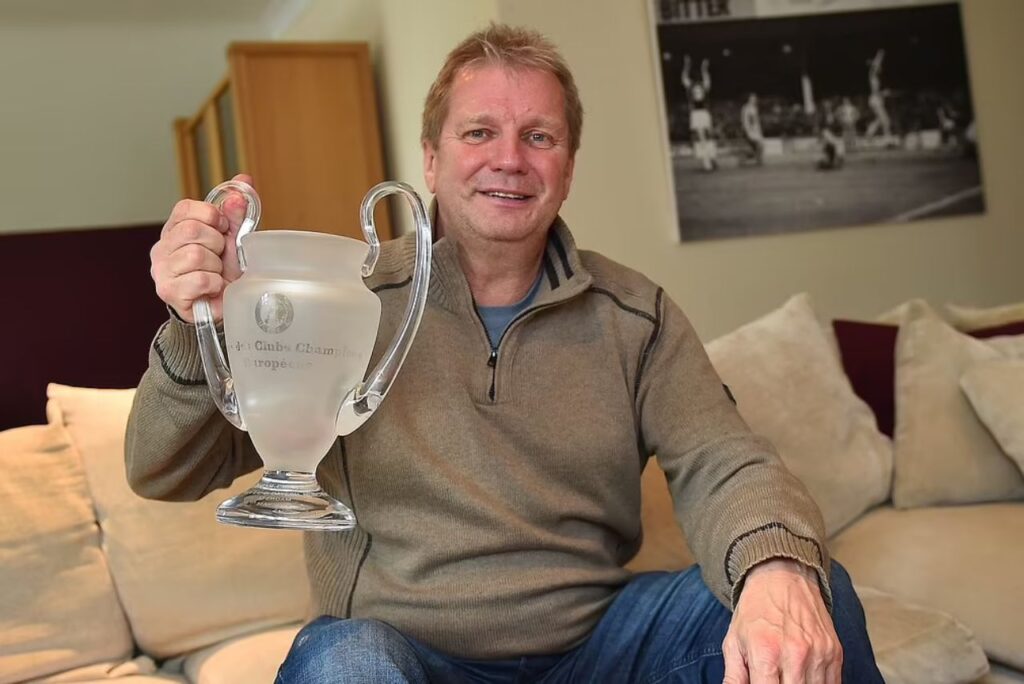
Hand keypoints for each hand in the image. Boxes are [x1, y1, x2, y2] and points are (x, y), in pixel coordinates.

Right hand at [150, 173, 252, 322]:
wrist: (222, 306)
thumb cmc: (224, 271)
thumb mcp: (233, 238)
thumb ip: (237, 211)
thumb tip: (243, 180)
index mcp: (174, 228)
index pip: (186, 207)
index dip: (212, 217)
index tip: (222, 230)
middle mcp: (162, 247)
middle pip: (192, 230)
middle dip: (217, 244)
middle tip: (220, 257)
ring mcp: (161, 269)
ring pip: (196, 255)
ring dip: (216, 266)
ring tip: (216, 274)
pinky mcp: (168, 291)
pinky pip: (199, 279)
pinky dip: (214, 283)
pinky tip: (213, 287)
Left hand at [722, 558, 841, 683]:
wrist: (782, 577)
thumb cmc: (755, 612)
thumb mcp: (733, 642)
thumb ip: (734, 678)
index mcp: (766, 652)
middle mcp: (796, 654)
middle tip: (773, 678)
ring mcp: (819, 654)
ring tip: (787, 675)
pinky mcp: (835, 652)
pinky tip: (804, 676)